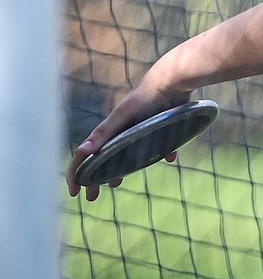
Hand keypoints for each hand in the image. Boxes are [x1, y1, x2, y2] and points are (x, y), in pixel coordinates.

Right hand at [66, 85, 190, 200]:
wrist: (172, 81)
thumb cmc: (145, 97)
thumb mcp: (123, 116)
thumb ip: (105, 133)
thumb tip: (83, 151)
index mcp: (109, 131)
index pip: (86, 155)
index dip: (77, 173)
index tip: (74, 192)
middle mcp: (121, 131)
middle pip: (103, 159)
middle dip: (95, 178)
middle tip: (92, 198)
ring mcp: (140, 129)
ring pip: (126, 154)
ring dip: (120, 169)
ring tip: (116, 183)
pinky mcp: (159, 126)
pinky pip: (159, 143)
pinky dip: (163, 153)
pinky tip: (170, 157)